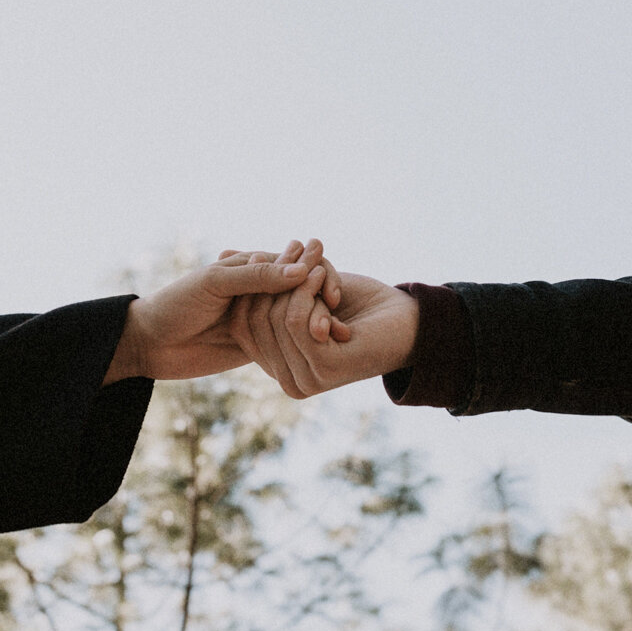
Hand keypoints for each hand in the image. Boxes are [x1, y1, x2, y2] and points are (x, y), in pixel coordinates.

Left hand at [105, 241, 333, 383]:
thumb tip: (300, 272)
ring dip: (318, 324)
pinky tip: (323, 353)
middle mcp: (260, 290)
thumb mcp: (214, 283)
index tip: (332, 289)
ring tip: (337, 338)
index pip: (294, 263)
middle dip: (322, 303)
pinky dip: (304, 346)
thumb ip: (256, 277)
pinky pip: (287, 344)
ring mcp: (260, 318)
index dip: (316, 273)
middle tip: (339, 322)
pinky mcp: (258, 346)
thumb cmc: (176, 304)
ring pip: (299, 317)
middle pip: (303, 291)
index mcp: (251, 265)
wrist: (150, 343)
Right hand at [230, 261, 419, 398]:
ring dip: (296, 283)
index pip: (242, 325)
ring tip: (318, 266)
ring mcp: (304, 380)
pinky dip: (308, 292)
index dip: (251, 286)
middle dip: (273, 279)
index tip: (266, 253)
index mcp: (280, 368)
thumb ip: (269, 287)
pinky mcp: (323, 370)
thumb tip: (222, 255)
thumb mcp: (304, 292)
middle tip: (298, 249)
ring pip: (273, 318)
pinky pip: (295, 321)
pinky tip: (326, 283)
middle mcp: (289, 381)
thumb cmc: (359, 302)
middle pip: (251, 322)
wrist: (409, 321)